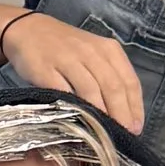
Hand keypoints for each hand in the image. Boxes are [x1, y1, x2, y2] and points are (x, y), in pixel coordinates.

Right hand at [0, 11, 146, 134]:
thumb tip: (123, 114)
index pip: (129, 81)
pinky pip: (63, 92)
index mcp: (109, 50)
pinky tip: (79, 123)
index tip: (136, 128)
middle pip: (113, 87)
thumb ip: (108, 77)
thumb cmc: (66, 48)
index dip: (134, 107)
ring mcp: (68, 60)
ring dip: (100, 115)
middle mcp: (91, 53)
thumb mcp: (94, 54)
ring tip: (104, 135)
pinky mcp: (46, 69)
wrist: (28, 30)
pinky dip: (73, 108)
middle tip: (123, 136)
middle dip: (121, 115)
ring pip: (91, 90)